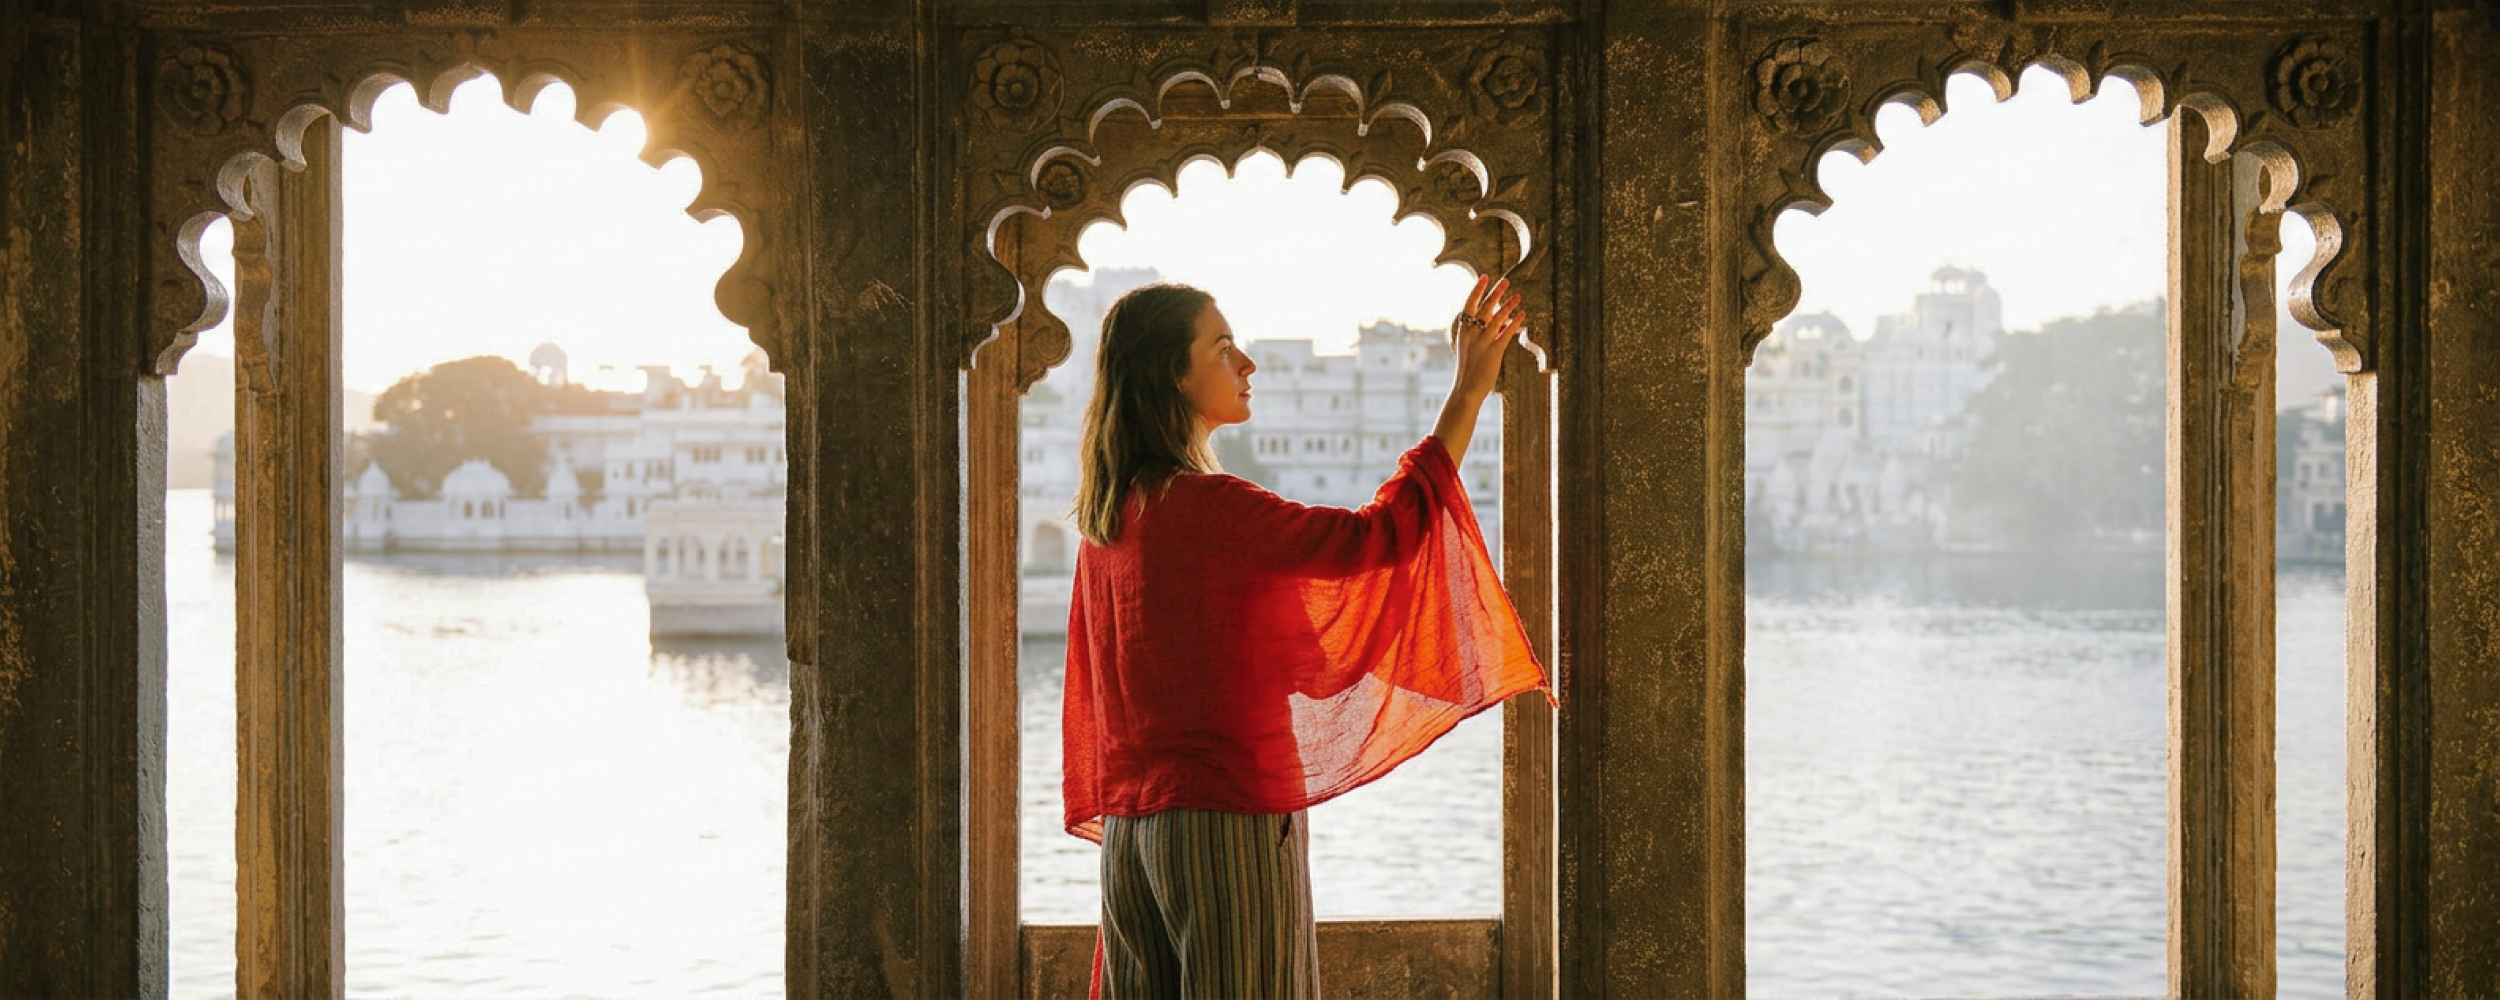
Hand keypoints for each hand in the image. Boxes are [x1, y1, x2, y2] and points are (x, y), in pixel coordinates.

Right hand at [1450, 273, 1524, 400]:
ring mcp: (1482, 342)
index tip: (1484, 277)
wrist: (1466, 389)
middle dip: (1496, 292)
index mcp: (1463, 331)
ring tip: (1518, 295)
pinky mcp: (1493, 351)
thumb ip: (1481, 333)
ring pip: (1496, 318)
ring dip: (1508, 305)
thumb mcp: (1470, 348)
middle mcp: (1471, 333)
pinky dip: (1515, 322)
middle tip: (1506, 281)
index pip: (1469, 304)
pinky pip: (1506, 333)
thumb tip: (1498, 322)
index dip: (1477, 290)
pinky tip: (1522, 315)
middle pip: (1485, 307)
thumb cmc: (1468, 370)